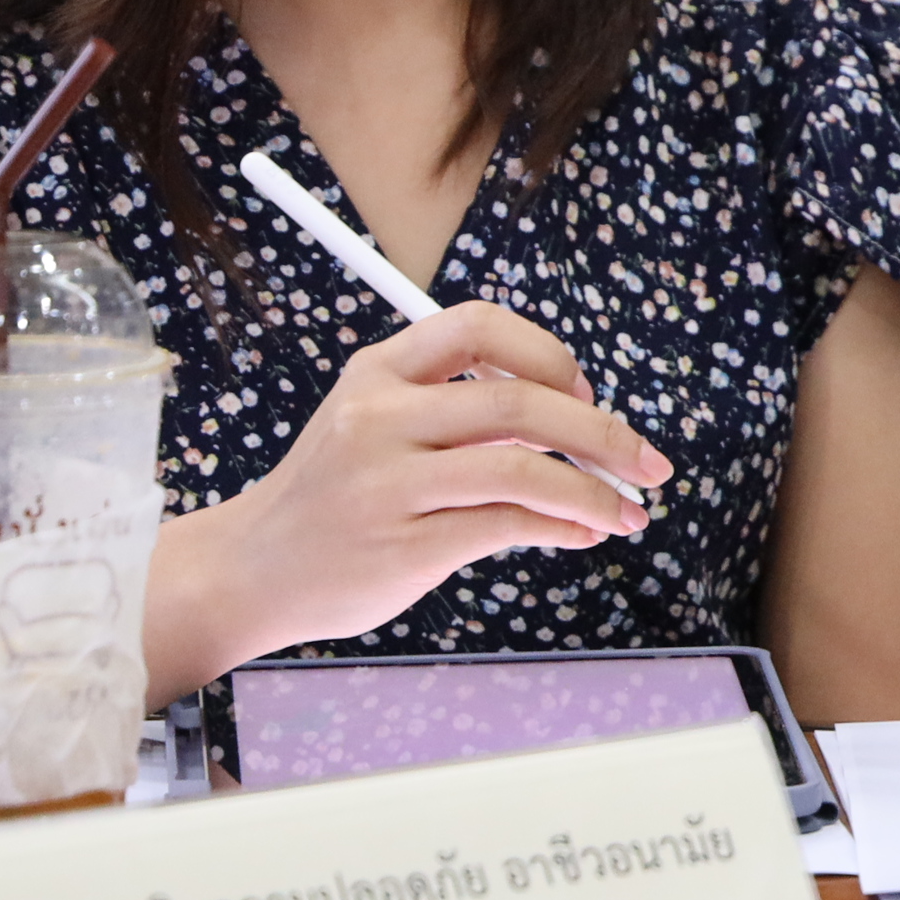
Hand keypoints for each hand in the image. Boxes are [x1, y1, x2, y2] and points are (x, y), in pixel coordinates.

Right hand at [154, 302, 671, 683]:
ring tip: (628, 511)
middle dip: (603, 433)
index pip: (481, 327)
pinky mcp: (404, 545)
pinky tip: (584, 533)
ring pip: (523, 468)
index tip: (582, 392)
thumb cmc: (333, 497)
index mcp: (376, 372)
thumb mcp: (373, 426)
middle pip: (521, 402)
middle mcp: (378, 417)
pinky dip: (563, 526)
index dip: (547, 354)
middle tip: (650, 462)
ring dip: (595, 491)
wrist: (249, 572)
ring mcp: (388, 483)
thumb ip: (459, 412)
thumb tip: (581, 423)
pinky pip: (509, 524)